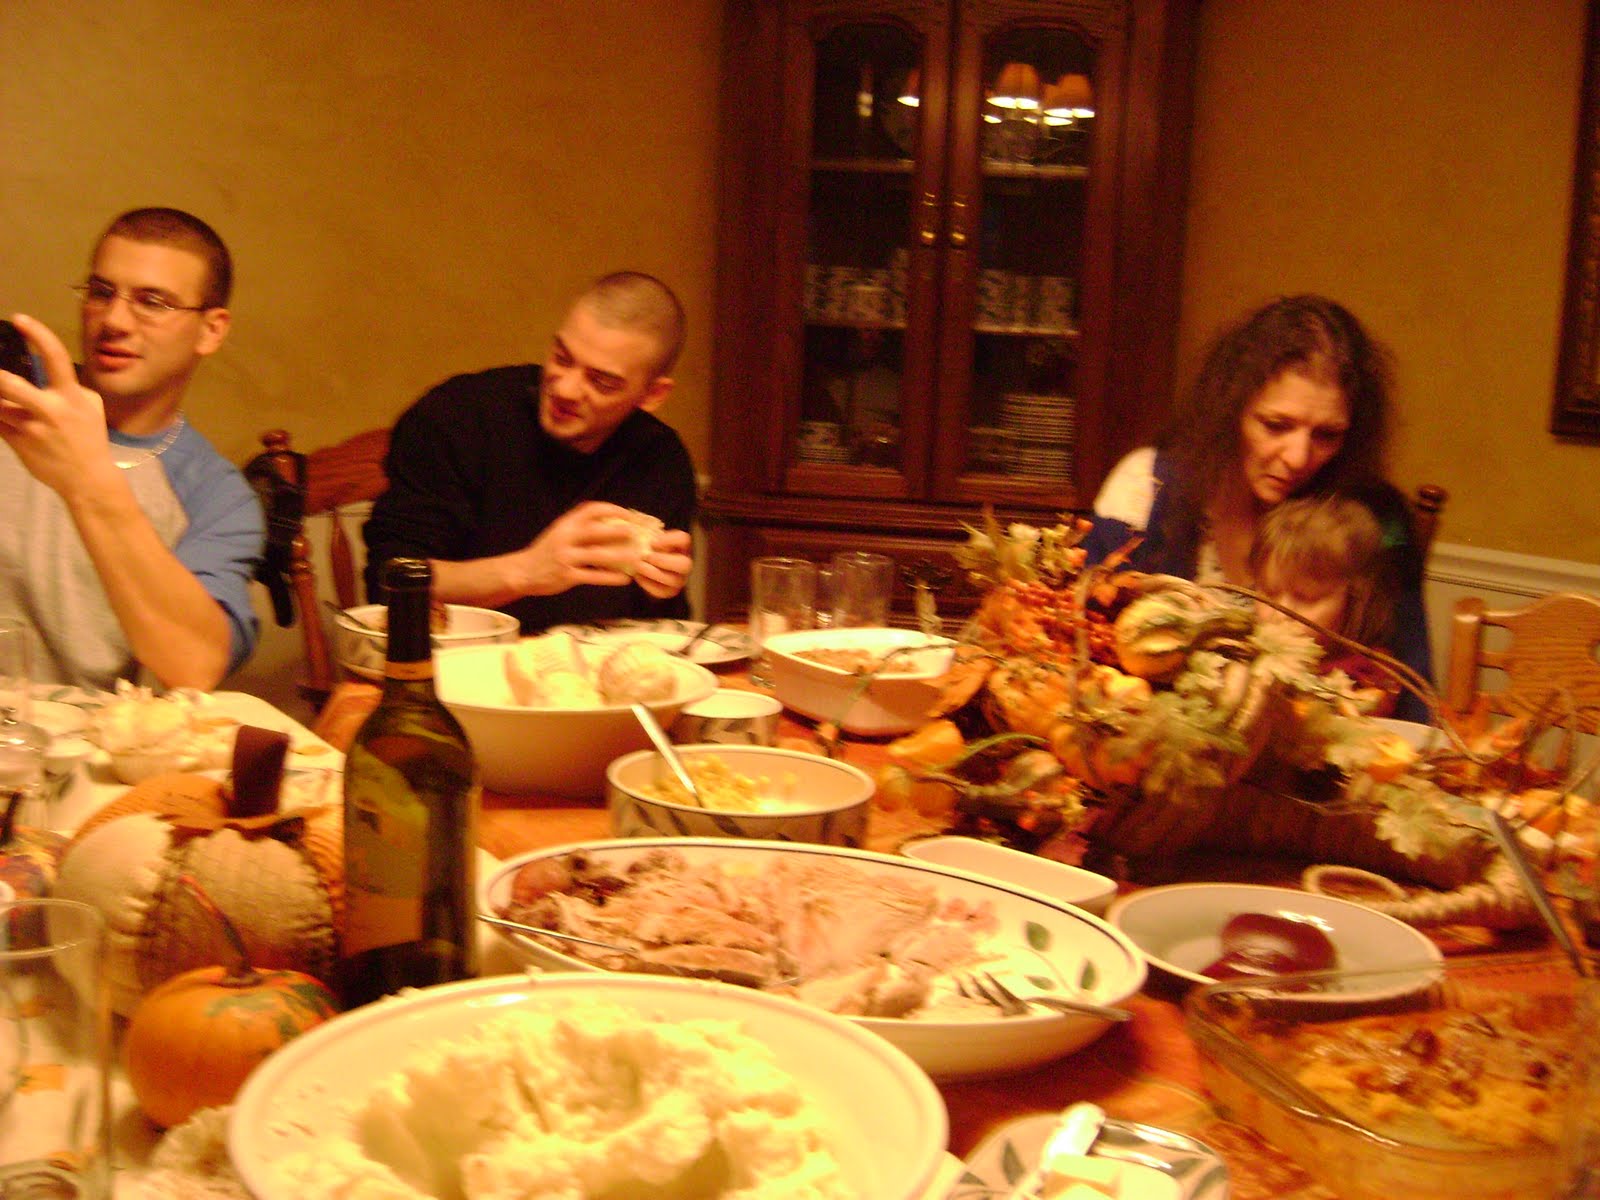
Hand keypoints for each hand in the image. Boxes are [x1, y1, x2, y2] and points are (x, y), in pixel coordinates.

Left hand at [0, 314, 116, 496]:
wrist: (87, 480)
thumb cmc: (89, 439)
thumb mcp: (91, 408)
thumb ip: (70, 388)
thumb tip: (49, 372)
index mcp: (71, 397)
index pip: (55, 358)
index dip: (37, 334)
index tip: (19, 319)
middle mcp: (49, 410)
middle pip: (10, 385)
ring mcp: (30, 428)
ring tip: (8, 402)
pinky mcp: (16, 442)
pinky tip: (5, 412)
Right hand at [516, 501, 676, 595]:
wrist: (523, 572)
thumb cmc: (547, 551)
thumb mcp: (560, 532)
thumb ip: (580, 526)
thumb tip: (612, 521)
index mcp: (566, 524)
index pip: (591, 509)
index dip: (613, 509)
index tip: (629, 515)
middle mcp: (565, 538)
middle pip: (596, 531)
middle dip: (619, 531)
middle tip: (637, 534)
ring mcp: (566, 557)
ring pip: (599, 555)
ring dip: (621, 556)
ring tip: (637, 558)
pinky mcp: (568, 576)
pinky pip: (594, 576)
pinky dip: (611, 578)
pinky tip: (625, 579)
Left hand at [633, 527, 691, 599]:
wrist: (643, 564)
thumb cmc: (645, 547)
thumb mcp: (647, 536)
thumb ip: (646, 533)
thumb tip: (639, 530)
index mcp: (681, 546)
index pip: (684, 539)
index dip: (668, 540)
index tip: (652, 543)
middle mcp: (685, 564)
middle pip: (685, 565)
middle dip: (663, 561)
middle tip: (647, 557)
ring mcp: (678, 580)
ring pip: (672, 580)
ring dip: (652, 572)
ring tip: (638, 566)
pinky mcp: (668, 592)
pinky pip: (661, 592)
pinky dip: (647, 584)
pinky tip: (637, 576)